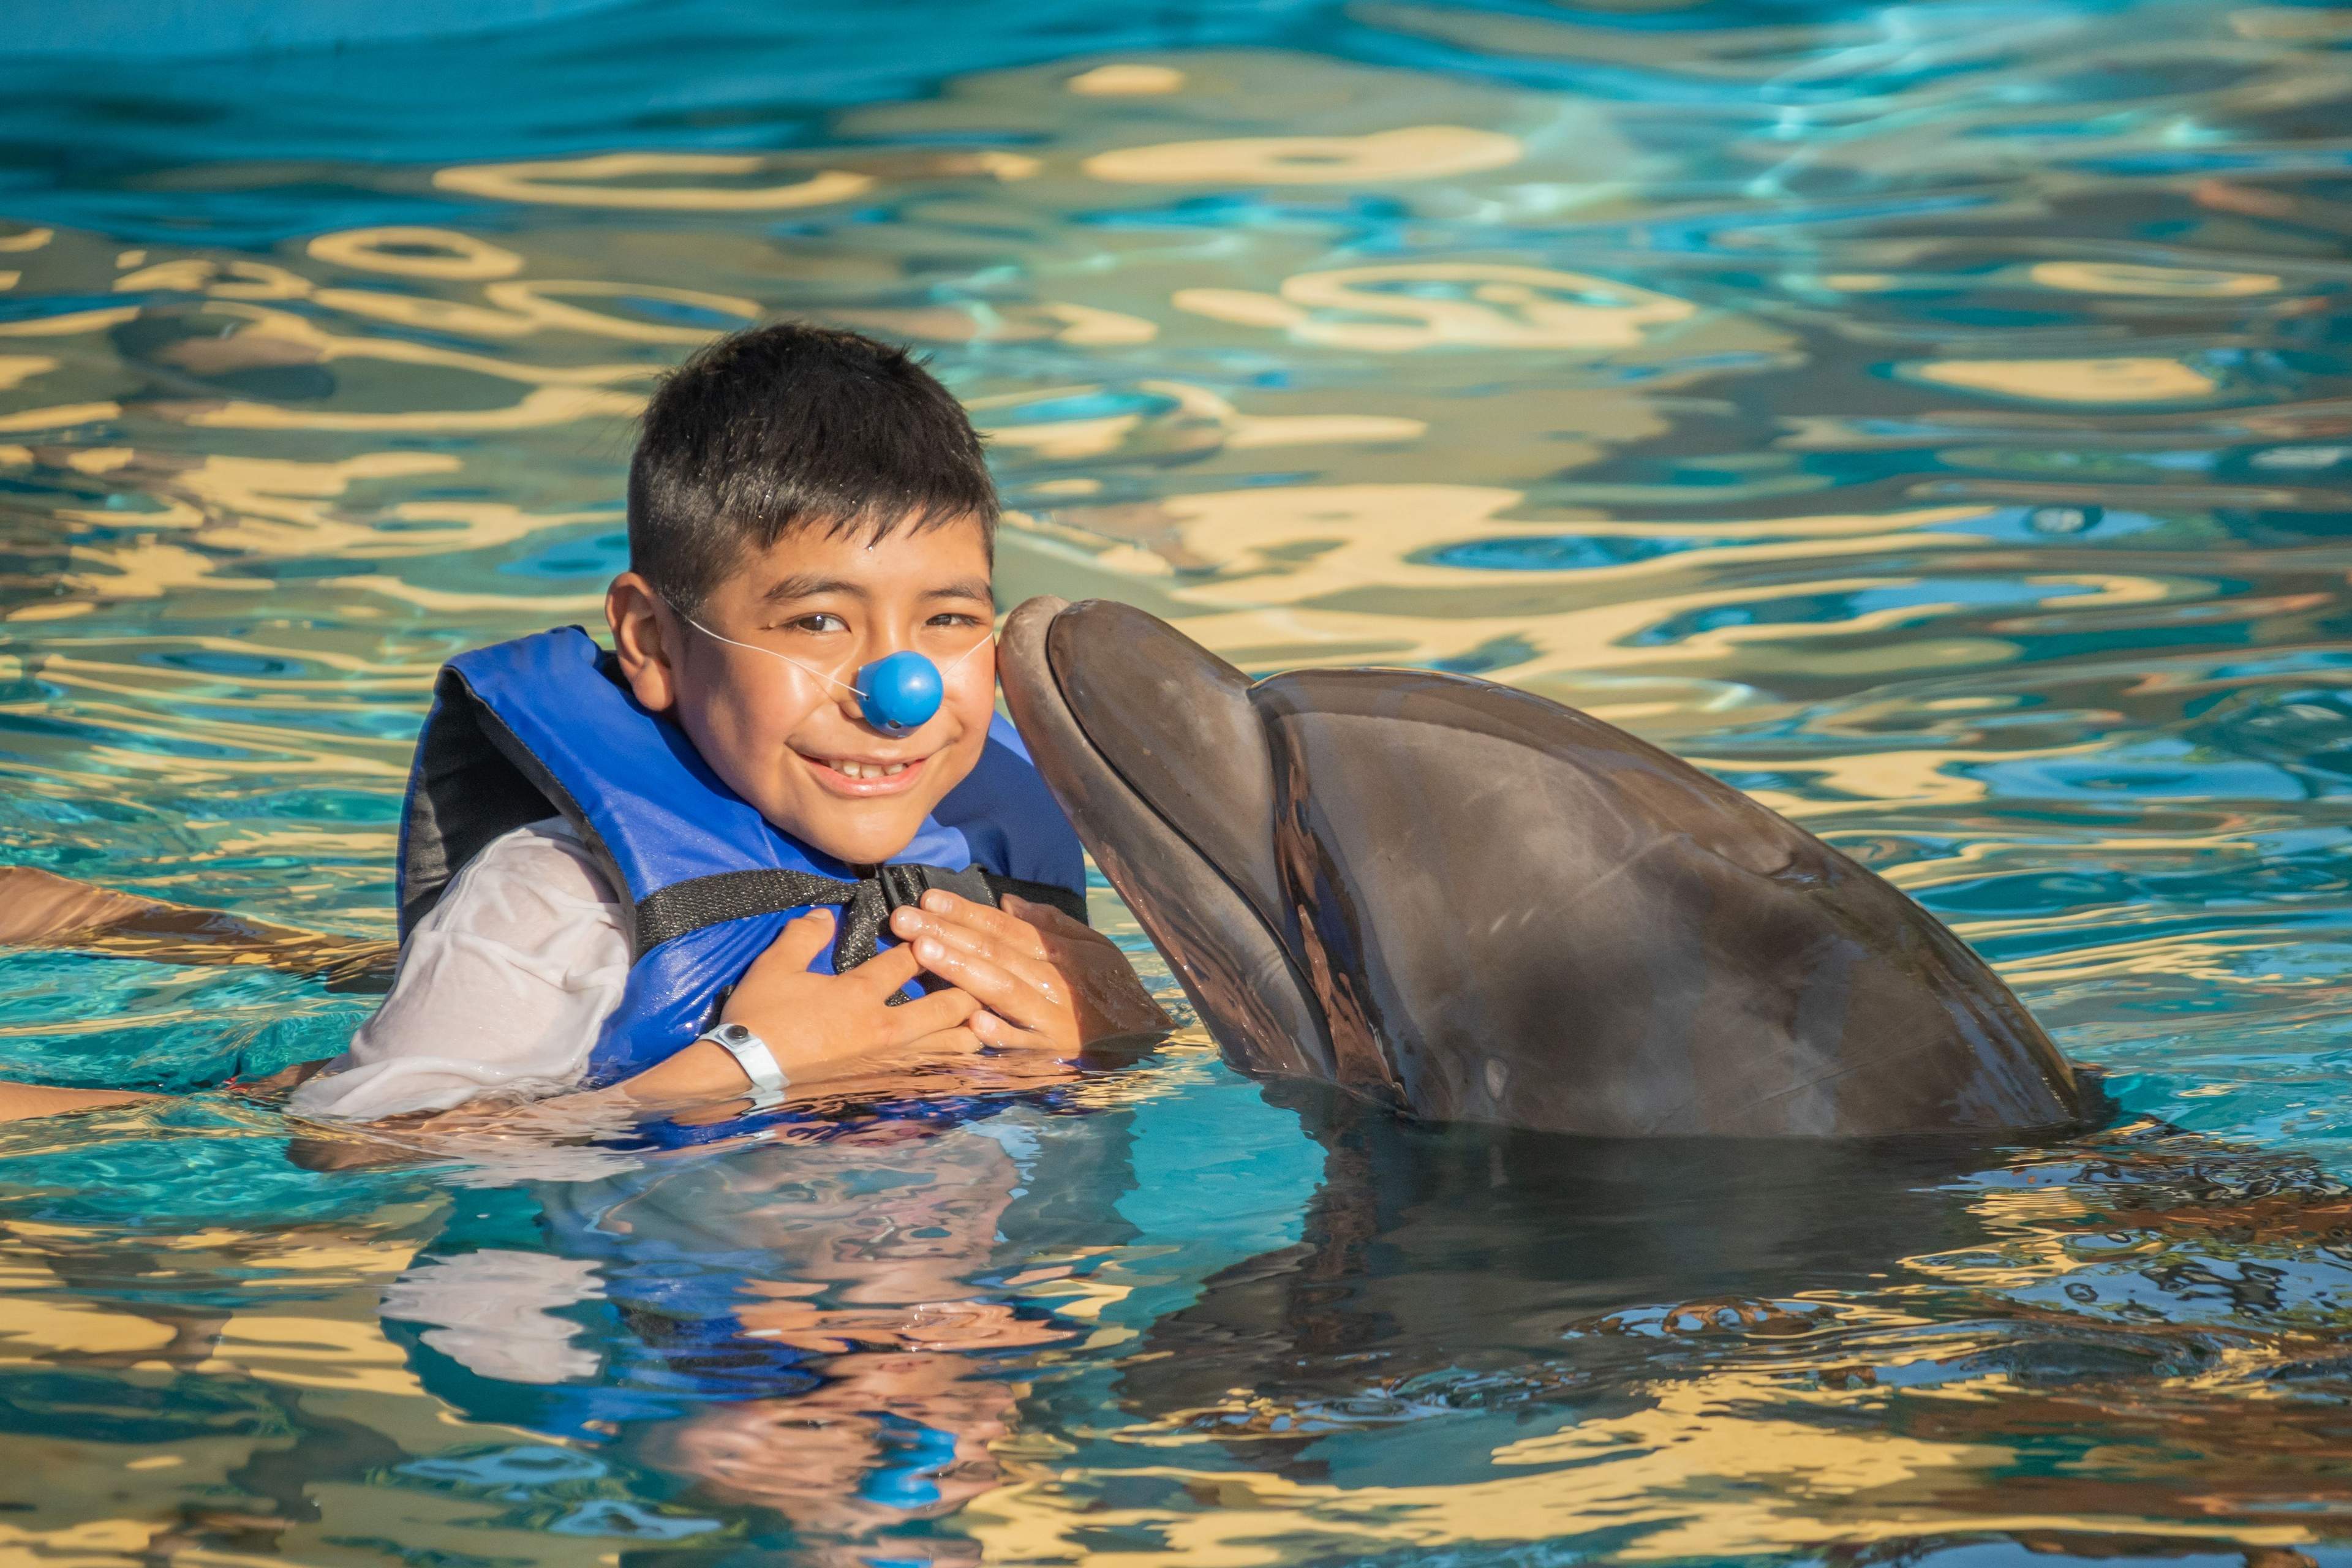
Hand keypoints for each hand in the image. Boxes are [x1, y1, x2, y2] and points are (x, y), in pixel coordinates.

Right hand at [613, 909, 981, 1107]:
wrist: (744, 1077)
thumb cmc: (758, 1020)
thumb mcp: (774, 967)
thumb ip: (803, 935)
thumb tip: (826, 913)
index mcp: (860, 993)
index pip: (910, 960)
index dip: (930, 944)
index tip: (941, 936)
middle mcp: (885, 1029)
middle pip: (950, 1006)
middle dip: (969, 989)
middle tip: (979, 979)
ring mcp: (888, 1064)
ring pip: (952, 1047)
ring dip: (969, 1030)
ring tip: (981, 1019)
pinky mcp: (885, 1090)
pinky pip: (934, 1079)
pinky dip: (954, 1068)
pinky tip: (964, 1064)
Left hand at [887, 891, 1170, 1055]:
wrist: (1147, 1040)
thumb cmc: (1112, 990)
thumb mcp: (1093, 947)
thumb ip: (1050, 924)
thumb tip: (1008, 900)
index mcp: (1059, 953)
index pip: (1004, 928)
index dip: (965, 913)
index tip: (928, 899)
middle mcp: (1053, 982)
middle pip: (993, 953)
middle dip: (945, 934)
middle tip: (903, 921)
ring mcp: (1051, 1020)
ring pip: (1001, 990)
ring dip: (962, 971)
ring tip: (922, 953)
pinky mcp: (1051, 1055)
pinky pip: (1022, 1044)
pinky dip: (1002, 1033)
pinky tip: (973, 1023)